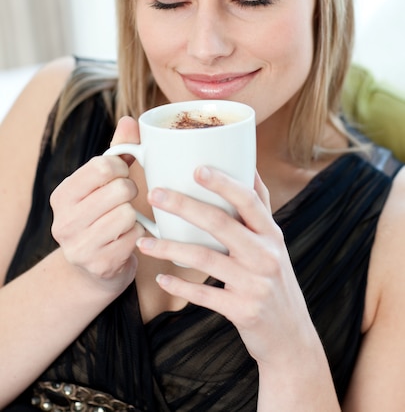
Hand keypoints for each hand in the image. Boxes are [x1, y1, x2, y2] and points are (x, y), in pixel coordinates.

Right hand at [50, 116, 145, 295]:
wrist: (94, 268)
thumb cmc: (102, 214)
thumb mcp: (103, 182)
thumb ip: (118, 149)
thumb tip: (129, 120)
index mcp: (62, 195)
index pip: (102, 166)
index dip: (121, 167)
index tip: (122, 175)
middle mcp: (63, 222)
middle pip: (120, 189)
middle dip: (131, 191)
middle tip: (125, 199)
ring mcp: (79, 247)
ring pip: (128, 214)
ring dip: (135, 216)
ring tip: (126, 219)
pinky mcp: (99, 266)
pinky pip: (135, 237)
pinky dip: (138, 236)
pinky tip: (127, 238)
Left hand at [136, 167, 316, 368]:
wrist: (291, 335)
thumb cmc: (275, 279)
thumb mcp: (274, 242)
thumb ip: (259, 207)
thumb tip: (247, 164)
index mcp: (272, 234)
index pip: (248, 200)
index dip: (223, 183)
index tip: (197, 168)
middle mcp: (266, 255)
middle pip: (220, 223)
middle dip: (184, 206)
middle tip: (155, 194)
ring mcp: (255, 284)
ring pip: (205, 259)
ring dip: (170, 249)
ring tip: (143, 243)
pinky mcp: (243, 311)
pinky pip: (204, 295)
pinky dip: (180, 287)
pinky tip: (161, 279)